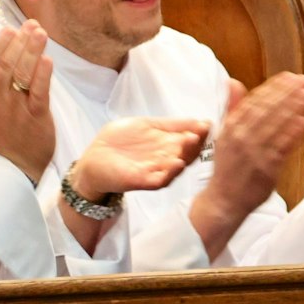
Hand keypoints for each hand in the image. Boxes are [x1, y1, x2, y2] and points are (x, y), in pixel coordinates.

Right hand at [0, 19, 55, 180]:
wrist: (15, 171)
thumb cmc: (3, 140)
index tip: (7, 30)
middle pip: (5, 66)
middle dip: (17, 43)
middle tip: (29, 25)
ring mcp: (17, 110)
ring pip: (20, 75)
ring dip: (30, 51)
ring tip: (39, 33)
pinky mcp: (36, 119)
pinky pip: (38, 94)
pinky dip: (41, 76)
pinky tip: (47, 60)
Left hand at [70, 117, 208, 198]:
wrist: (95, 158)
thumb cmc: (120, 141)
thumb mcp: (147, 125)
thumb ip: (172, 124)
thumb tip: (201, 121)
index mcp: (170, 146)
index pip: (190, 140)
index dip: (199, 132)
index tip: (207, 123)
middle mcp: (167, 160)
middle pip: (187, 153)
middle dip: (195, 143)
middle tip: (200, 132)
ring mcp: (157, 172)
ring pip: (176, 166)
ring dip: (185, 155)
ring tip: (191, 142)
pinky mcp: (143, 182)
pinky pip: (160, 180)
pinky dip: (169, 173)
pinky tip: (176, 162)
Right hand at [202, 73, 303, 218]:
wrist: (224, 200)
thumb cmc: (228, 166)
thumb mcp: (223, 134)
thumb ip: (231, 107)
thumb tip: (232, 81)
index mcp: (230, 127)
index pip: (254, 101)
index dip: (274, 87)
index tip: (291, 76)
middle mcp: (240, 138)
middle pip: (267, 110)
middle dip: (288, 93)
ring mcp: (253, 153)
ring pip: (276, 126)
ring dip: (295, 109)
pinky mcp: (265, 169)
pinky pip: (282, 148)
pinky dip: (293, 134)